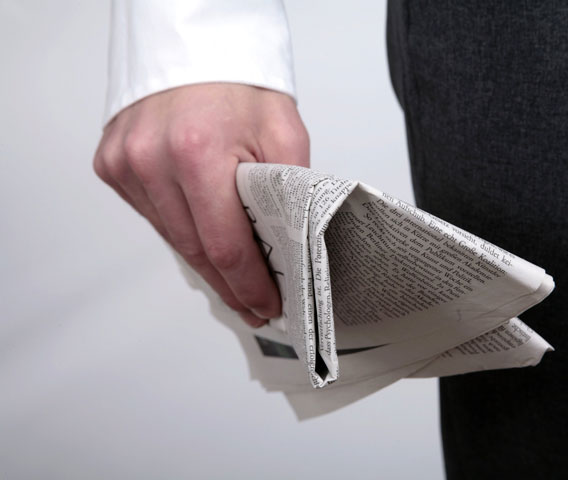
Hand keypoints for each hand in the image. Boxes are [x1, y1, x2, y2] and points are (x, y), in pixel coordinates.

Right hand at [93, 83, 309, 326]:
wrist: (197, 45)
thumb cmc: (240, 83)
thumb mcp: (284, 133)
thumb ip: (291, 192)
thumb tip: (291, 245)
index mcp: (197, 152)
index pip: (225, 247)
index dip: (248, 286)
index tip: (264, 306)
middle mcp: (151, 160)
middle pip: (194, 250)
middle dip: (228, 284)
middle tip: (251, 306)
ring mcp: (125, 163)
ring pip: (171, 237)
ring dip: (204, 258)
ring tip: (234, 276)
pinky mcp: (112, 164)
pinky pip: (152, 214)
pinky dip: (180, 227)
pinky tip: (201, 231)